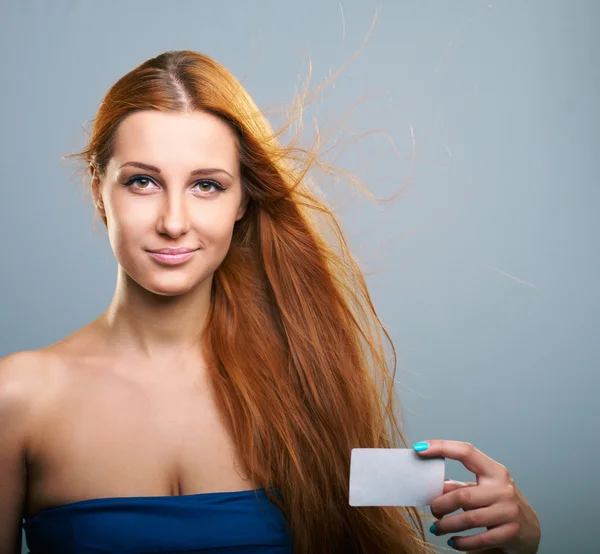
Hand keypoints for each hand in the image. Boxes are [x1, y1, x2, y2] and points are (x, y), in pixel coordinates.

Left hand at [413, 440, 540, 553]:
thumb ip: (459, 486)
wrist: (530, 530)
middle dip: (441, 504)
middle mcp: (503, 487)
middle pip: (463, 495)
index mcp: (494, 471)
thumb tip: (435, 485)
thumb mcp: (481, 490)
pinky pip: (480, 539)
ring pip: (469, 518)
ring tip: (436, 528)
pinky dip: (462, 543)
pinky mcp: (511, 532)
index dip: (442, 447)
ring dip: (447, 525)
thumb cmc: (498, 504)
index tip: (419, 448)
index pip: (466, 452)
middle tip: (432, 509)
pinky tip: (453, 542)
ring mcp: (509, 510)